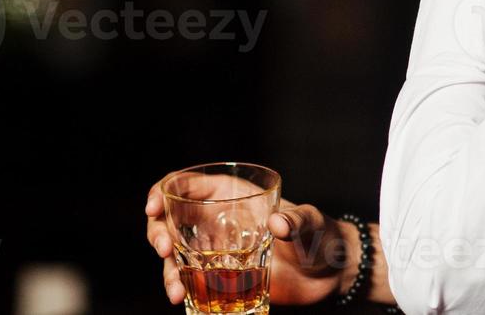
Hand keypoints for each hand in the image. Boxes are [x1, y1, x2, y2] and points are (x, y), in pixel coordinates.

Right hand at [144, 179, 358, 306]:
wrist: (329, 273)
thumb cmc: (320, 235)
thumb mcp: (310, 223)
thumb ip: (297, 220)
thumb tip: (278, 224)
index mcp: (230, 194)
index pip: (184, 185)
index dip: (163, 191)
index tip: (155, 207)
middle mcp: (215, 220)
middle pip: (169, 220)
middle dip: (158, 232)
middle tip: (166, 250)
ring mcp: (214, 250)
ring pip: (174, 255)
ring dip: (167, 271)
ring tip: (176, 292)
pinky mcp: (219, 278)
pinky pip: (188, 281)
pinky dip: (179, 289)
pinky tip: (181, 300)